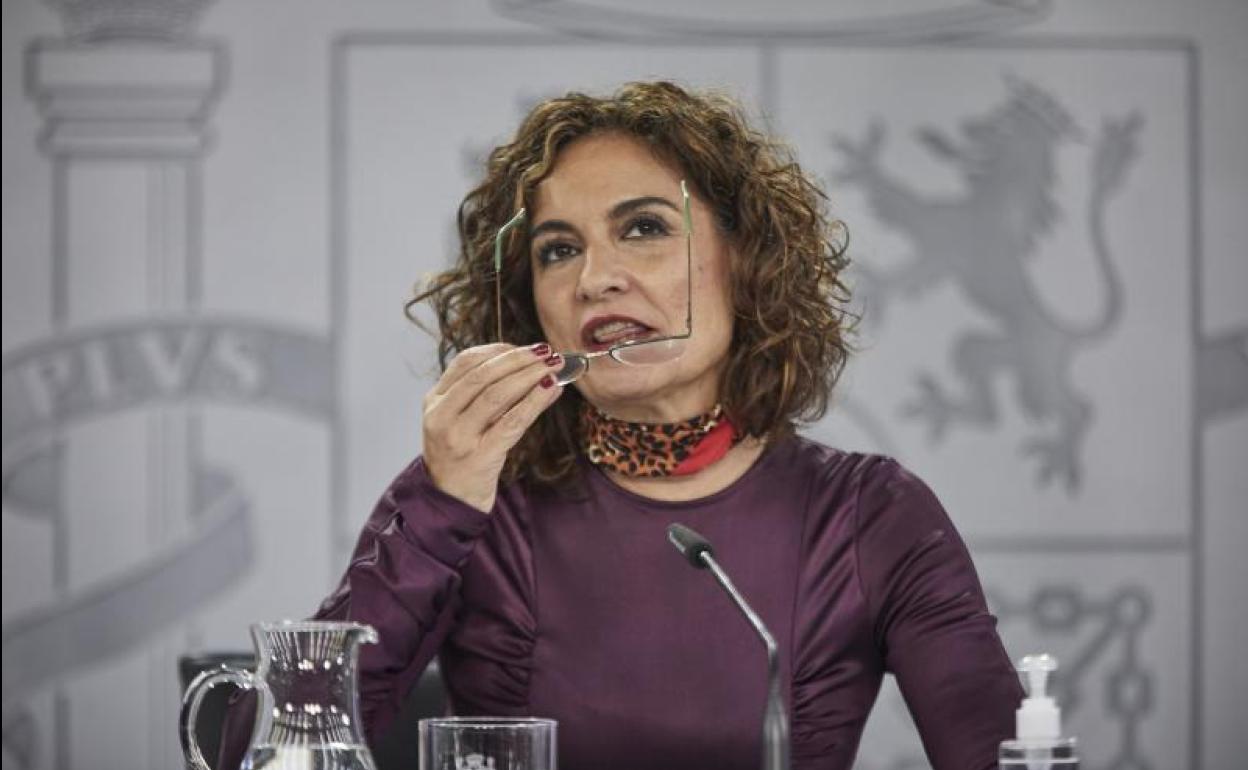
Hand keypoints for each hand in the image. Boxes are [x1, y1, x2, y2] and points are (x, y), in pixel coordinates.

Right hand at [422, 343, 563, 511]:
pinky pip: (512, 422)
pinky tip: (550, 391)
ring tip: (554, 367)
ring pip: (497, 395)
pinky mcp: (479, 456)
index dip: (499, 350)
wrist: (451, 501)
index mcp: (434, 401)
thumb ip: (486, 394)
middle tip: (548, 352)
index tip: (526, 348)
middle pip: (483, 375)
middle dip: (519, 359)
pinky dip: (534, 402)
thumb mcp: (461, 420)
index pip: (466, 362)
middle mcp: (441, 416)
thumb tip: (533, 365)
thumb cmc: (462, 455)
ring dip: (530, 376)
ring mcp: (458, 437)